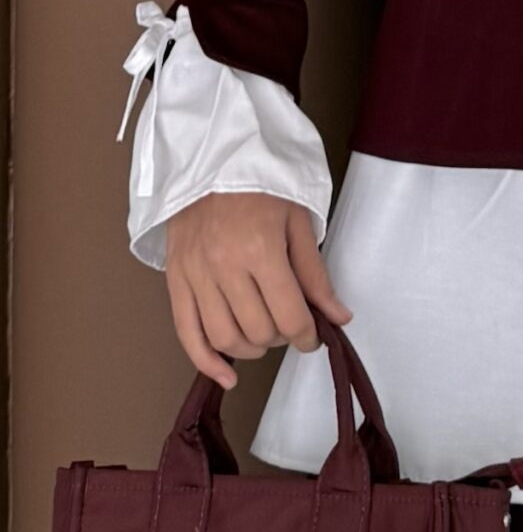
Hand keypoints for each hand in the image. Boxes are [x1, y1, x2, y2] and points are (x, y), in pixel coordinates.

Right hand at [164, 191, 352, 389]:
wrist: (210, 157)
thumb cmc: (260, 183)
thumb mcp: (298, 220)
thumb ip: (315, 275)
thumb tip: (338, 317)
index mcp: (260, 249)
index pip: (288, 315)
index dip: (307, 335)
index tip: (314, 335)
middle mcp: (223, 266)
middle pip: (258, 331)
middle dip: (281, 337)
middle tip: (289, 324)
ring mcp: (195, 274)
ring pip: (224, 337)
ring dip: (250, 349)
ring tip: (264, 335)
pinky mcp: (175, 278)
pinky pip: (186, 333)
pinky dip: (206, 361)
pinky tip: (227, 374)